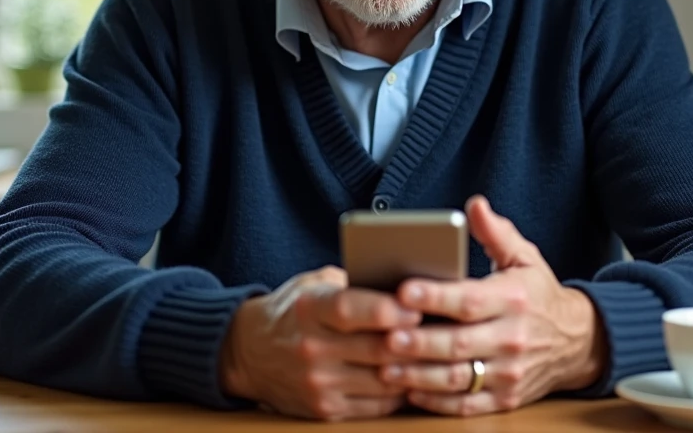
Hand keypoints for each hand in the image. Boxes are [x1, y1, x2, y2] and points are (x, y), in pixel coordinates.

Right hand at [219, 265, 421, 420]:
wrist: (248, 352)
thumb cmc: (293, 311)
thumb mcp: (314, 285)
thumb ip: (354, 283)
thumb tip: (406, 284)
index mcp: (309, 309)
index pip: (349, 309)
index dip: (387, 309)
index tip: (417, 306)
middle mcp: (311, 347)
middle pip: (375, 348)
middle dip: (414, 341)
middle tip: (444, 331)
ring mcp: (318, 383)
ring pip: (383, 380)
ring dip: (415, 368)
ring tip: (438, 354)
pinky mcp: (325, 409)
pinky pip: (377, 405)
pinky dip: (400, 391)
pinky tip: (414, 376)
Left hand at [381, 196, 606, 415]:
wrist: (579, 342)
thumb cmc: (538, 295)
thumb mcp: (524, 258)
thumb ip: (496, 233)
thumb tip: (475, 205)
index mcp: (514, 299)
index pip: (470, 299)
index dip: (436, 295)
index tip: (404, 289)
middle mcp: (512, 338)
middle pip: (460, 343)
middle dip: (421, 341)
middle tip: (386, 336)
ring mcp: (510, 373)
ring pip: (459, 379)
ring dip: (420, 376)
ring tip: (386, 368)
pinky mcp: (506, 399)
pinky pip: (468, 406)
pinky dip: (437, 402)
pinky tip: (410, 392)